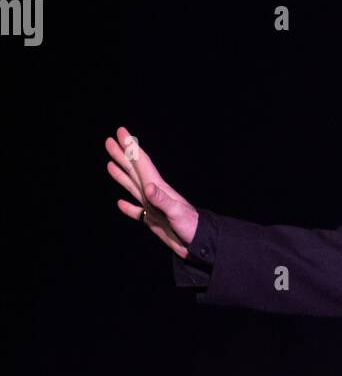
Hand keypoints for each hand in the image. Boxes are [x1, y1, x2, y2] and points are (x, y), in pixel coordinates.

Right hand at [105, 125, 198, 255]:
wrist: (199, 243)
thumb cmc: (191, 226)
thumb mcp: (177, 212)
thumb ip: (162, 200)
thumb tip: (148, 187)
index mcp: (158, 187)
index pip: (141, 163)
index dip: (131, 147)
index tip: (121, 132)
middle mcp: (154, 193)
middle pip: (134, 170)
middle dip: (122, 155)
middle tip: (109, 141)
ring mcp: (152, 206)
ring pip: (132, 186)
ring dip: (121, 174)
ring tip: (110, 163)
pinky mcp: (152, 220)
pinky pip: (136, 211)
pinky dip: (128, 207)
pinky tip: (120, 203)